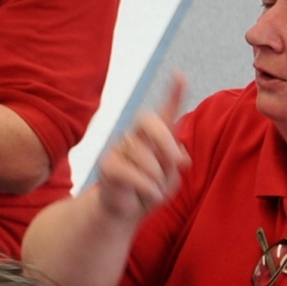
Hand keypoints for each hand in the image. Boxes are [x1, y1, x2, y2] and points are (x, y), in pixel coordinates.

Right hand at [94, 75, 191, 223]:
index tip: (179, 74)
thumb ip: (174, 162)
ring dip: (158, 179)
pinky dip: (147, 188)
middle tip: (176, 161)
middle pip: (149, 121)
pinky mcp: (107, 165)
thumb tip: (178, 156)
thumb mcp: (170, 176)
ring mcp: (119, 148)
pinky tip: (149, 194)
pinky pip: (132, 173)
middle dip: (165, 140)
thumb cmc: (150, 189)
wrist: (127, 211)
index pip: (165, 110)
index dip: (173, 92)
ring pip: (145, 157)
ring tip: (155, 189)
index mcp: (155, 136)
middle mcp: (136, 136)